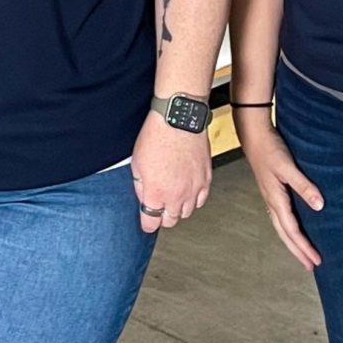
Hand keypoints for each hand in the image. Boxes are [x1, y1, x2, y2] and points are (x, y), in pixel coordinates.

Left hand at [130, 113, 211, 233]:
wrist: (178, 119)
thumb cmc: (156, 135)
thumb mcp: (136, 162)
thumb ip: (140, 185)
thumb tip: (144, 196)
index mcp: (156, 193)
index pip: (151, 223)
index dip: (146, 222)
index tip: (146, 220)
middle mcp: (176, 196)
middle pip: (170, 221)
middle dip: (162, 216)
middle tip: (158, 206)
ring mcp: (193, 189)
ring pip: (187, 213)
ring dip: (178, 208)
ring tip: (172, 196)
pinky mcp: (205, 179)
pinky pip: (201, 200)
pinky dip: (194, 199)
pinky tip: (188, 190)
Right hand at [237, 115, 322, 271]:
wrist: (253, 134)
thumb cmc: (269, 148)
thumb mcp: (287, 166)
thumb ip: (303, 185)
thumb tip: (319, 205)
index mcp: (275, 199)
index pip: (292, 230)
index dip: (304, 247)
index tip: (316, 260)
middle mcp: (271, 201)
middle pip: (284, 234)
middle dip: (297, 251)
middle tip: (310, 265)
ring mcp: (269, 196)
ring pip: (281, 226)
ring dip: (292, 241)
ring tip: (302, 252)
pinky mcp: (270, 190)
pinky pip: (279, 216)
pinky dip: (287, 227)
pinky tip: (292, 226)